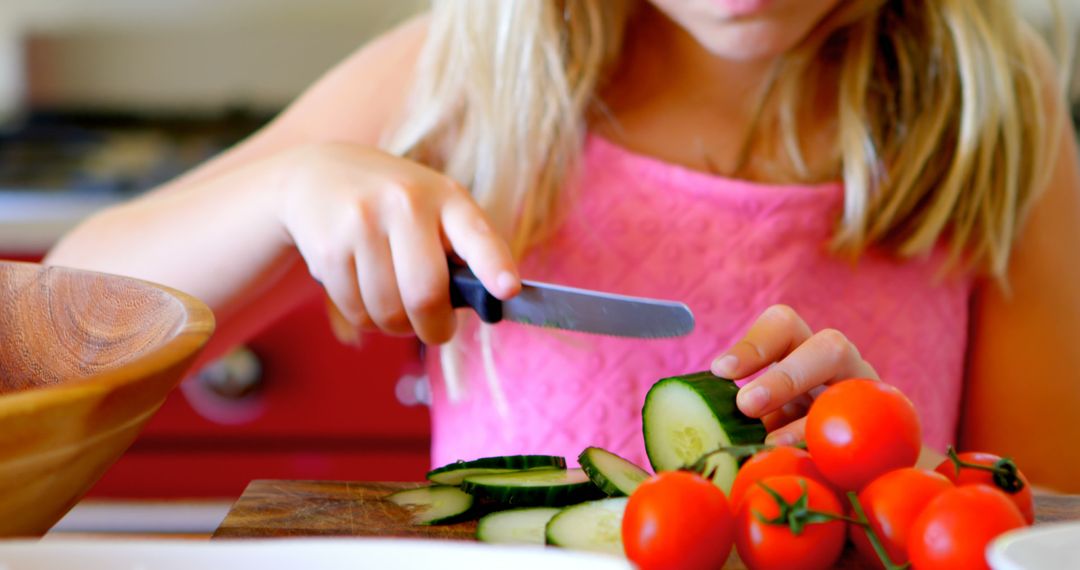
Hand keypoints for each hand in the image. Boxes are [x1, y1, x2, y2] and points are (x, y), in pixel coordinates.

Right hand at [274, 142, 519, 343]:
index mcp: (446, 196)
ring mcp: (363, 222)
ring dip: (397, 325)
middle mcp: (405, 202)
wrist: (317, 175)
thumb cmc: (394, 205)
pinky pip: (357, 312)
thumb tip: (487, 302)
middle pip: (426, 294)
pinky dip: (366, 318)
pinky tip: (365, 291)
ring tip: (395, 301)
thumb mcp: (434, 206)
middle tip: (436, 328)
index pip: (476, 235)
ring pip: (389, 312)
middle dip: (435, 327)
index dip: (494, 266)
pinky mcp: (328, 248)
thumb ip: (462, 248)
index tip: (508, 290)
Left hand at [710, 305, 877, 445]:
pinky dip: (832, 446)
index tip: (720, 372)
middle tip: (747, 405)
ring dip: (813, 418)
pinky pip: (866, 430)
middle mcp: (841, 364)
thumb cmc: (797, 429)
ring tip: (773, 441)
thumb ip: (749, 413)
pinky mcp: (886, 425)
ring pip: (858, 387)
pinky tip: (807, 461)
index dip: (753, 345)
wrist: (861, 460)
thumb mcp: (770, 416)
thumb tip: (704, 424)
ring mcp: (870, 393)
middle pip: (829, 347)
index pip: (782, 327)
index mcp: (803, 350)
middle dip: (786, 376)